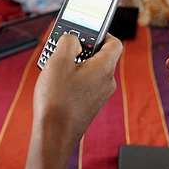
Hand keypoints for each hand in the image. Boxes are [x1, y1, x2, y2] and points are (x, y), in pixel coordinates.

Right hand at [24, 34, 122, 168]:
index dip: (102, 33)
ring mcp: (99, 96)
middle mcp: (106, 82)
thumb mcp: (58, 61)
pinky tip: (55, 84)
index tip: (86, 31)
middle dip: (81, 49)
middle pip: (100, 56)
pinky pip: (85, 85)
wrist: (54, 136)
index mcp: (104, 68)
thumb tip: (74, 39)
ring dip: (74, 65)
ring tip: (54, 67)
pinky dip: (73, 80)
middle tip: (63, 49)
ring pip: (90, 72)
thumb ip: (69, 41)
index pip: (114, 43)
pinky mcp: (90, 107)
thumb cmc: (57, 101)